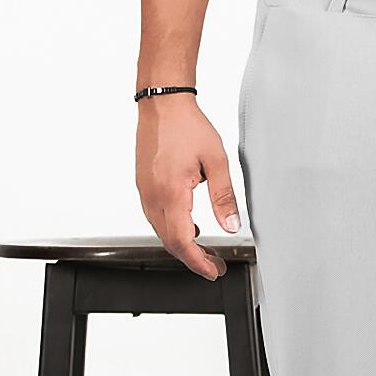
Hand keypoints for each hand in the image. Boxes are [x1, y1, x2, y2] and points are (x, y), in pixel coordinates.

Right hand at [135, 94, 240, 279]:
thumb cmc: (187, 126)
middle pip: (170, 242)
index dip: (198, 262)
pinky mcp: (144, 186)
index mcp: (172, 193)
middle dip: (193, 258)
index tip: (213, 271)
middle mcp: (153, 196)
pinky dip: (173, 229)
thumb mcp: (216, 161)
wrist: (162, 104)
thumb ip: (224, 196)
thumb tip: (231, 225)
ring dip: (183, 244)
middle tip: (214, 264)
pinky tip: (191, 227)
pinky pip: (156, 217)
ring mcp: (145, 192)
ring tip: (206, 249)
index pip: (183, 241)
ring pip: (161, 231)